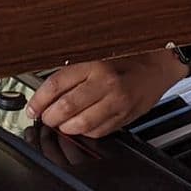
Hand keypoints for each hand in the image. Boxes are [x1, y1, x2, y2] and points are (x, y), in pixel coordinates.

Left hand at [27, 51, 187, 137]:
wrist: (157, 66)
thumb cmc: (126, 61)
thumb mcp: (97, 58)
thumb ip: (74, 74)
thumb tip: (47, 94)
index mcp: (95, 64)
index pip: (57, 84)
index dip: (39, 100)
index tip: (32, 108)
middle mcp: (105, 83)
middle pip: (65, 107)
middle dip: (50, 117)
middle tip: (46, 118)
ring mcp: (116, 102)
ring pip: (80, 124)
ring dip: (65, 128)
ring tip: (61, 124)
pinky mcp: (124, 117)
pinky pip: (97, 132)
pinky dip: (84, 132)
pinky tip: (81, 126)